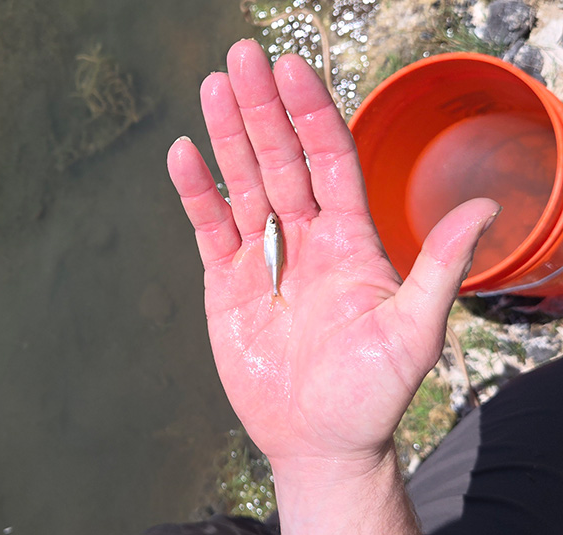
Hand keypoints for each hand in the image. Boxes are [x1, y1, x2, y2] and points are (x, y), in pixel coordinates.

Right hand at [168, 40, 497, 532]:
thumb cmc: (370, 393)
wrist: (317, 438)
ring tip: (212, 88)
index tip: (290, 69)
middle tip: (240, 58)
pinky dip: (197, 192)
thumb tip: (485, 207)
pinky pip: (209, 227)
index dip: (310, 114)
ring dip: (228, 136)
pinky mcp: (227, 281)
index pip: (329, 159)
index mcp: (350, 238)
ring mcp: (263, 256)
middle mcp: (306, 236)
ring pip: (243, 183)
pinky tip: (185, 155)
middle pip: (280, 159)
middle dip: (262, 108)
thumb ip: (439, 268)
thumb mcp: (413, 332)